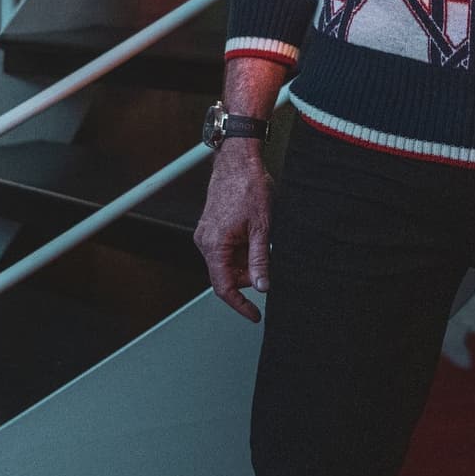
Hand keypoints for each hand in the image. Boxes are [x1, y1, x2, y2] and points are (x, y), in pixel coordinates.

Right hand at [193, 137, 272, 321]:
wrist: (238, 160)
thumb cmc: (249, 187)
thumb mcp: (262, 228)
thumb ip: (260, 260)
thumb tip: (263, 286)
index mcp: (214, 245)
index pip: (223, 287)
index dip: (240, 305)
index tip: (254, 315)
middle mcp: (205, 242)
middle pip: (227, 276)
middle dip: (249, 276)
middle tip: (269, 263)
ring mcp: (206, 234)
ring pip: (227, 263)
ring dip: (246, 261)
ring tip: (262, 239)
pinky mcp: (211, 228)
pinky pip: (225, 249)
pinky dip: (241, 250)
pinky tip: (254, 235)